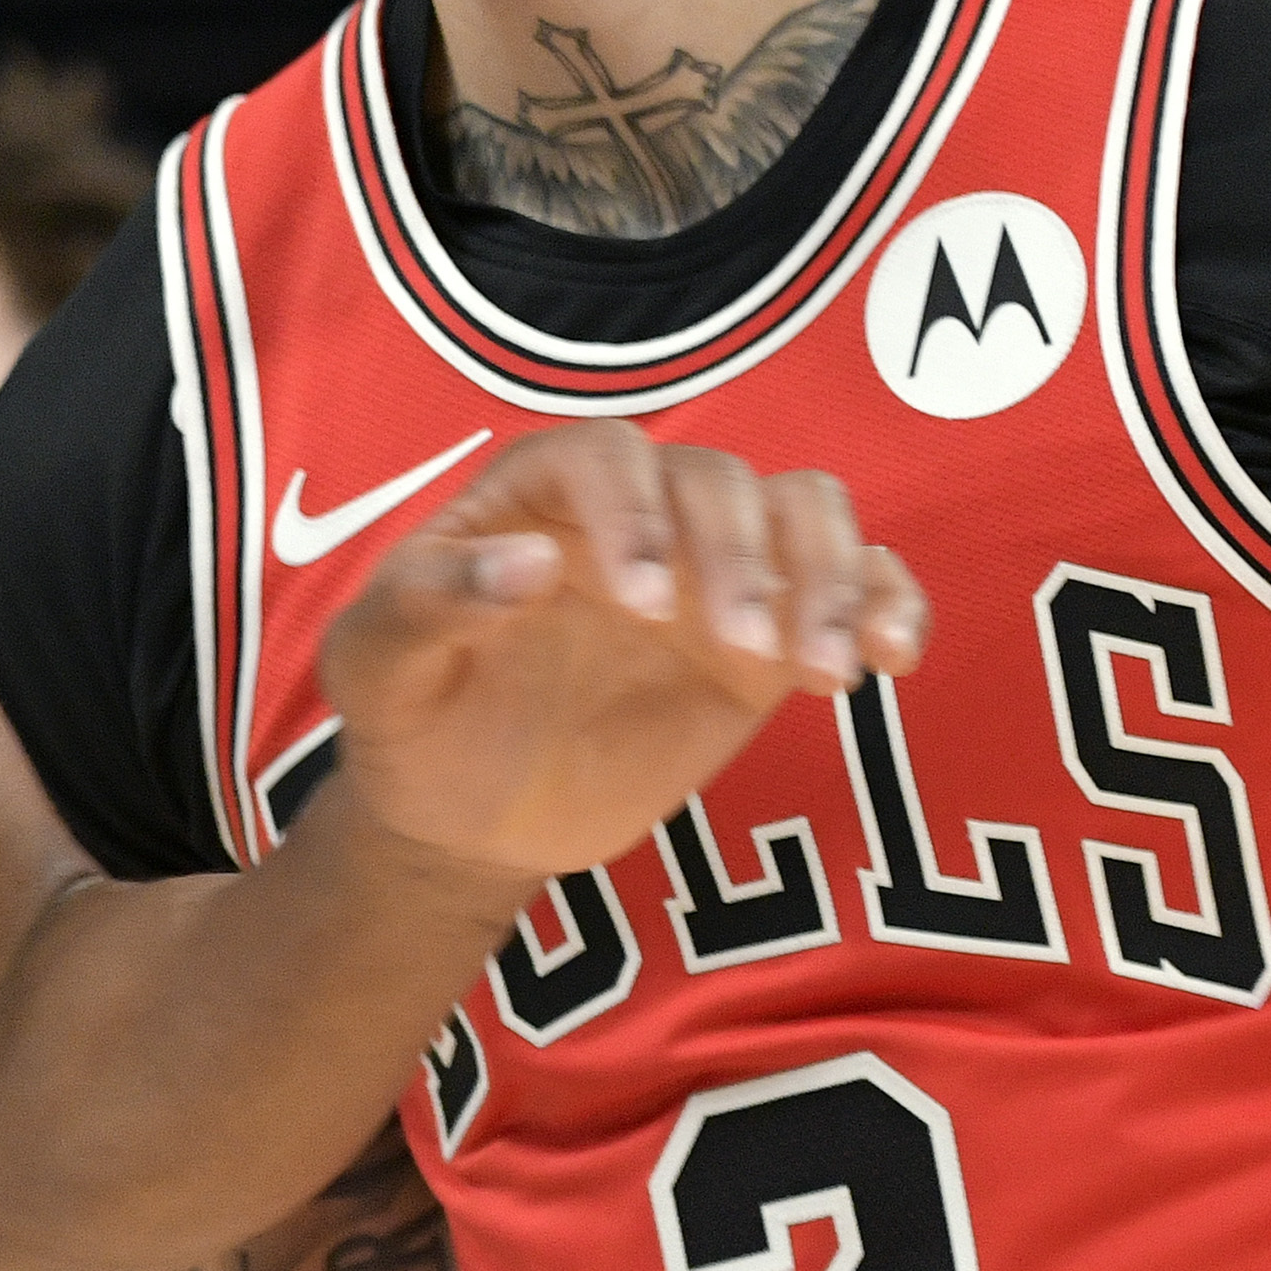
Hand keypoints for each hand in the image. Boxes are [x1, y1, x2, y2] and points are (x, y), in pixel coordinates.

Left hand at [319, 421, 921, 884]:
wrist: (467, 812)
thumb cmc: (413, 715)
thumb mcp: (377, 666)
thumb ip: (430, 604)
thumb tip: (527, 564)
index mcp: (537, 492)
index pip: (610, 458)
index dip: (639, 515)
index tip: (648, 607)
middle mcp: (637, 510)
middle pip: (724, 483)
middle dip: (747, 561)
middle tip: (747, 658)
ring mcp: (712, 569)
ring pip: (808, 514)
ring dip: (833, 579)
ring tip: (826, 671)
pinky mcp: (770, 636)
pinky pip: (858, 584)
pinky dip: (889, 604)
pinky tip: (892, 661)